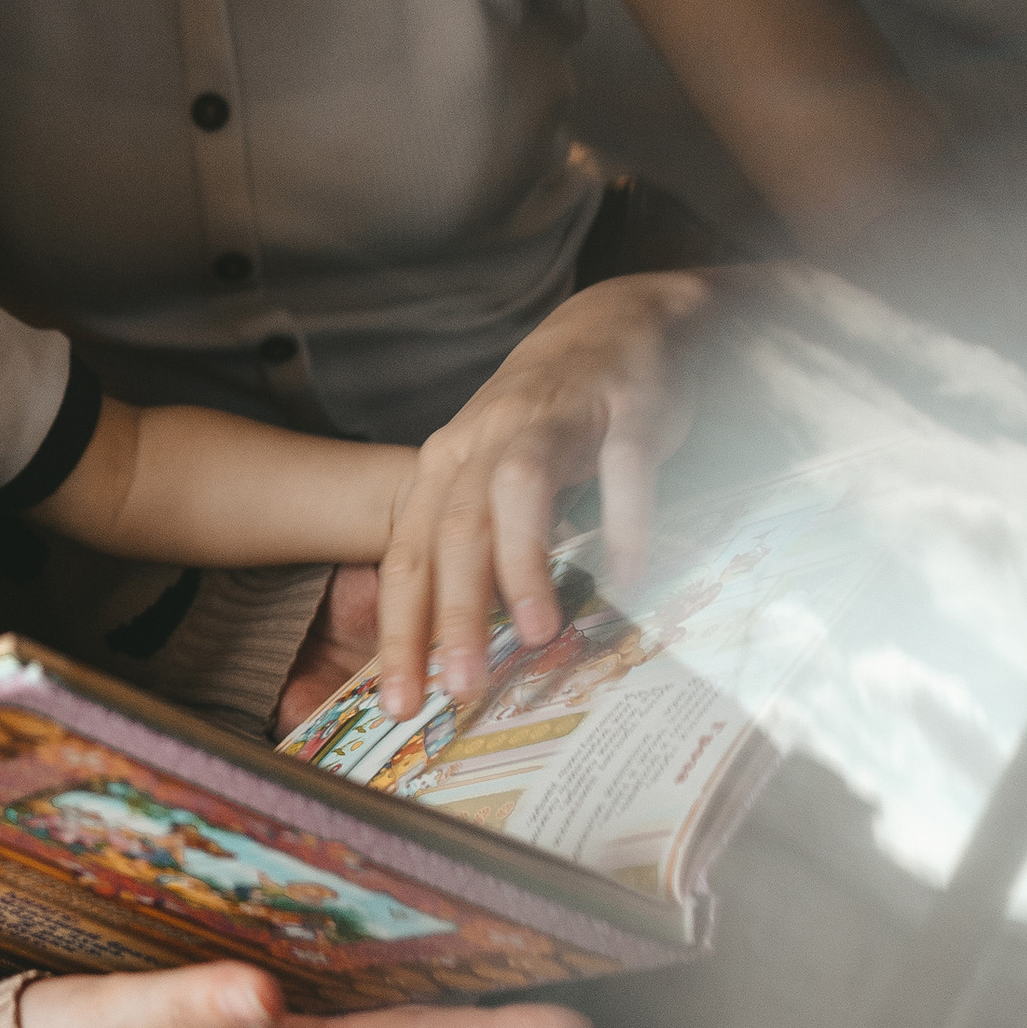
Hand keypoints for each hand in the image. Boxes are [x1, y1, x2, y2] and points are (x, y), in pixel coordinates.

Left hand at [308, 270, 710, 726]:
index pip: (409, 558)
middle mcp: (487, 440)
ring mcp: (556, 418)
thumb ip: (471, 553)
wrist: (616, 323)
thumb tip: (454, 649)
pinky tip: (628, 571)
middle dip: (453, 616)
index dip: (401, 633)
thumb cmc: (546, 422)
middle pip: (455, 532)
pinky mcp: (625, 407)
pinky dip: (624, 517)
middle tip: (458, 688)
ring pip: (519, 492)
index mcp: (447, 467)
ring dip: (523, 563)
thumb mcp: (490, 480)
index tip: (398, 704)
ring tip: (533, 635)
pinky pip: (621, 466)